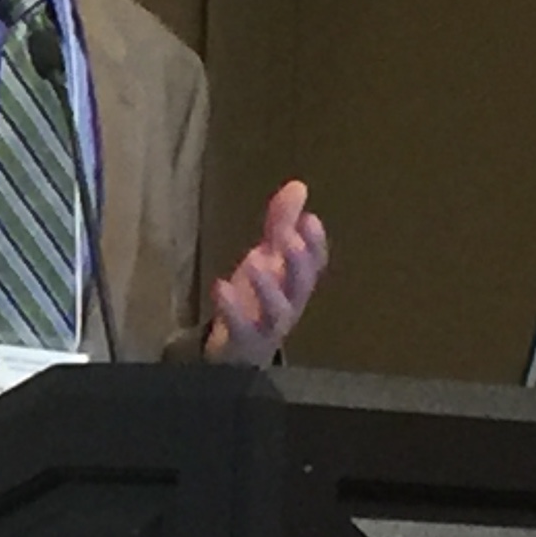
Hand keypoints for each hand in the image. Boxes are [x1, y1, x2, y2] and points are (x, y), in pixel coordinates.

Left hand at [205, 180, 327, 366]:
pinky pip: (241, 328)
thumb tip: (298, 185)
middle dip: (297, 261)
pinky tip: (220, 286)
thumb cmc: (257, 299)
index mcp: (295, 283)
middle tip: (289, 238)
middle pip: (300, 285)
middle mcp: (288, 305)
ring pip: (277, 311)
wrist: (238, 351)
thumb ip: (281, 223)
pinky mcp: (243, 342)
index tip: (311, 219)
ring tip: (254, 260)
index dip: (315, 244)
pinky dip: (231, 309)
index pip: (314, 263)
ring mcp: (267, 327)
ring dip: (268, 286)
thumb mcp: (268, 257)